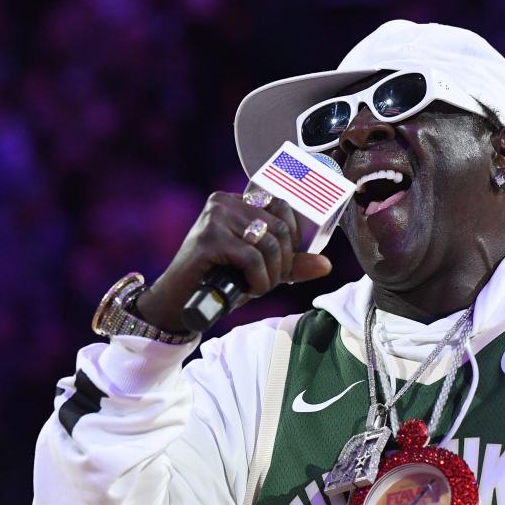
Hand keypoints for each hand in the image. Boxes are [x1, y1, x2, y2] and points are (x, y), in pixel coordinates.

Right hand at [135, 191, 331, 332]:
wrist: (178, 303)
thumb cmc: (219, 282)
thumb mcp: (261, 271)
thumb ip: (291, 265)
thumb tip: (326, 265)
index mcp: (236, 201)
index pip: (282, 206)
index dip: (293, 239)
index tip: (284, 263)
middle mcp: (224, 202)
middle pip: (279, 226)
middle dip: (284, 261)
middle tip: (271, 281)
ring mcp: (215, 218)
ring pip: (269, 243)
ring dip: (272, 274)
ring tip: (259, 286)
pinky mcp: (208, 239)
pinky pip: (252, 258)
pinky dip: (258, 280)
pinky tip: (249, 290)